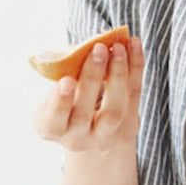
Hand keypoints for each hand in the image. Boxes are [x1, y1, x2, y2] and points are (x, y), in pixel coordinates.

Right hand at [34, 37, 143, 151]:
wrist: (92, 129)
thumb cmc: (67, 99)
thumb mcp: (57, 86)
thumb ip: (64, 69)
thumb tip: (84, 48)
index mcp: (50, 127)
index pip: (53, 120)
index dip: (60, 102)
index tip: (67, 80)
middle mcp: (76, 139)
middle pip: (84, 114)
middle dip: (92, 79)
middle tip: (99, 49)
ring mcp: (103, 138)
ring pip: (114, 111)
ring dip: (118, 75)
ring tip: (119, 47)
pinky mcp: (127, 130)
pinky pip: (133, 97)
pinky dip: (135, 69)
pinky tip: (133, 45)